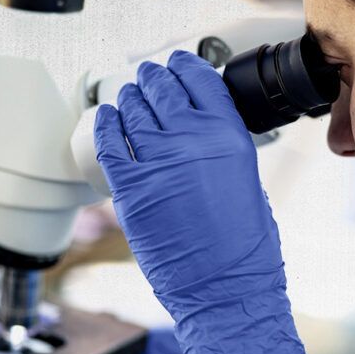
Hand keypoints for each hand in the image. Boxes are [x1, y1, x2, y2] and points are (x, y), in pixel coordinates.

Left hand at [94, 51, 325, 353]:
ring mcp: (158, 163)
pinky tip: (107, 118)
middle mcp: (192, 142)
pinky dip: (106, 124)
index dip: (184, 65)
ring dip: (128, 97)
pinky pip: (109, 142)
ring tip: (128, 95)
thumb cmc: (246, 247)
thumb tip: (201, 130)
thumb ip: (222, 148)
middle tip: (147, 76)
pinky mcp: (130, 189)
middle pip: (161, 89)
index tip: (176, 63)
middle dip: (152, 78)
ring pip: (132, 109)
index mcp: (229, 137)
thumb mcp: (248, 179)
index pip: (200, 80)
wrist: (226, 290)